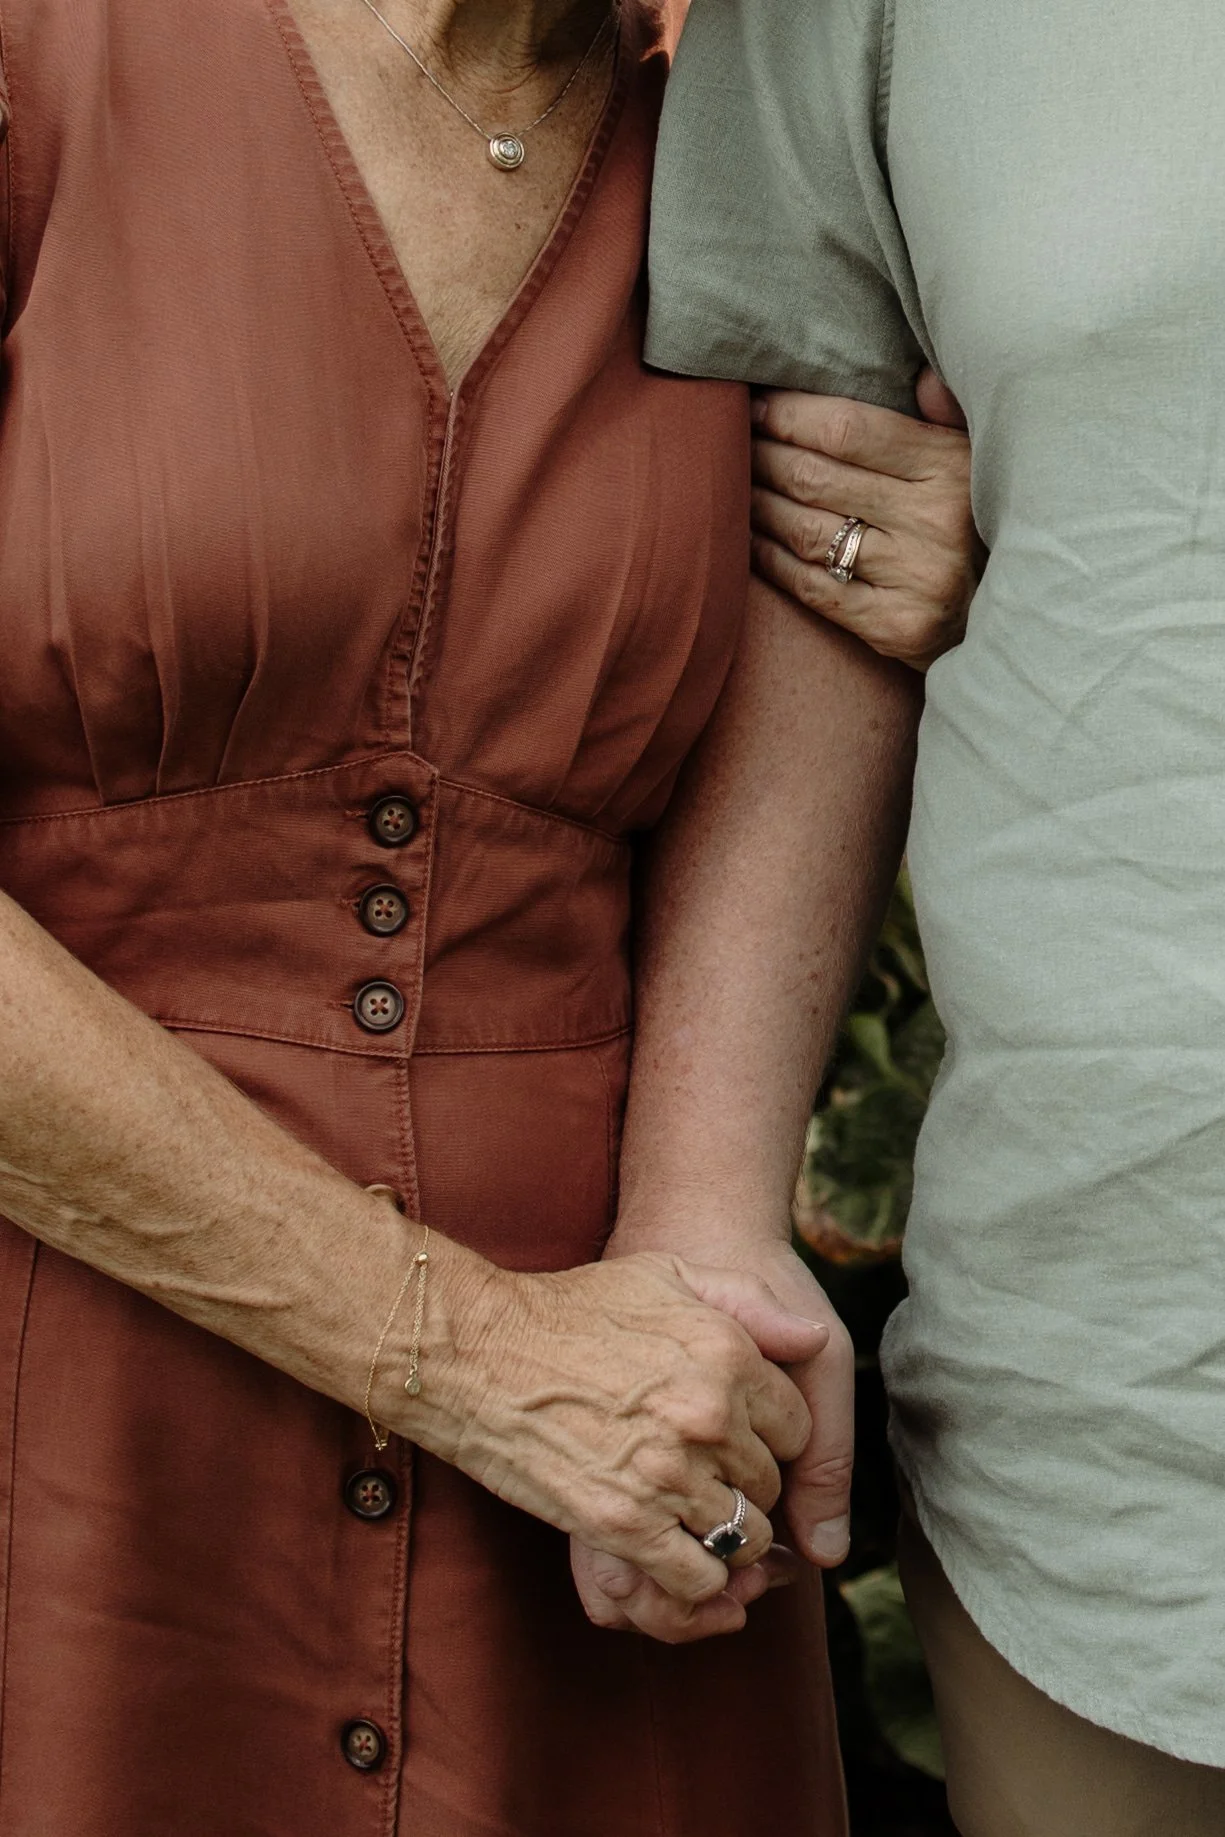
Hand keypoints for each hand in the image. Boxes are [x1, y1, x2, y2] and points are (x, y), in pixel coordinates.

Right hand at [570, 1234, 853, 1642]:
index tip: (739, 1438)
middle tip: (707, 1477)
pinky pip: (699, 1578)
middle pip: (771, 1484)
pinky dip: (696, 1579)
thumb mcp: (666, 1275)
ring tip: (691, 1515)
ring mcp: (669, 1474)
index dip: (772, 1438)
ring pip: (745, 1538)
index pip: (798, 1426)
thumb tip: (813, 1335)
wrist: (479, 1349)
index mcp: (726, 1354)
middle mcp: (709, 1415)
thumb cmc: (571, 1307)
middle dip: (747, 1487)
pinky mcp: (625, 1524)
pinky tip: (671, 1549)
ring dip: (726, 1537)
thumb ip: (749, 1303)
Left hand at [749, 367, 980, 669]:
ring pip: (807, 532)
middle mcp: (933, 524)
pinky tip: (749, 538)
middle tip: (732, 440)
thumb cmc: (986, 526)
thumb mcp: (983, 461)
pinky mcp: (893, 628)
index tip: (757, 405)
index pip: (849, 430)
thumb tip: (921, 377)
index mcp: (951, 468)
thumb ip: (950, 414)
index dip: (791, 415)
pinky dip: (771, 560)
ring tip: (734, 483)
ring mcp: (913, 580)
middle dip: (764, 454)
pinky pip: (812, 588)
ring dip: (759, 504)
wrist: (1022, 618)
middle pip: (818, 478)